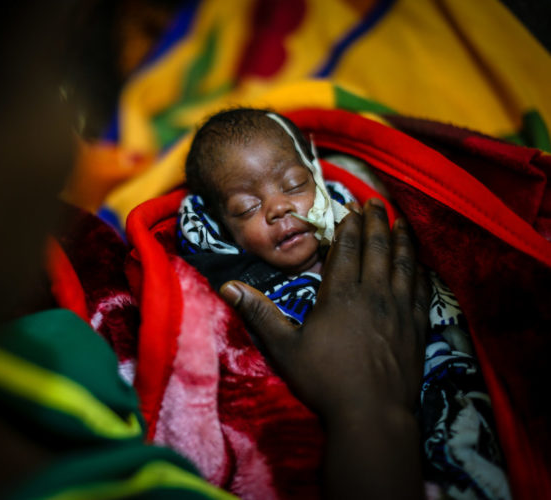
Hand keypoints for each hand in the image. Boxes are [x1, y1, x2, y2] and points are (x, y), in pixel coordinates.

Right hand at [220, 198, 429, 498]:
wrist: (372, 414)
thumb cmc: (324, 380)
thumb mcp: (283, 347)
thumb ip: (258, 313)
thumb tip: (226, 286)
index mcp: (340, 293)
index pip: (347, 247)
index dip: (349, 224)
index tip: (351, 206)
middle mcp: (373, 292)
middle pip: (377, 247)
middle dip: (376, 221)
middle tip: (376, 202)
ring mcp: (399, 308)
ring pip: (404, 262)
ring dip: (401, 238)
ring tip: (399, 222)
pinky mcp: (418, 325)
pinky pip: (422, 287)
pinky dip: (419, 269)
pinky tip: (419, 263)